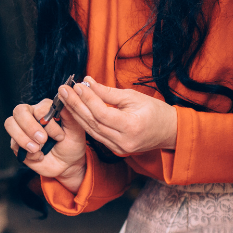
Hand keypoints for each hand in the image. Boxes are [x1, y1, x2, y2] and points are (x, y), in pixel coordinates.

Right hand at [4, 97, 88, 191]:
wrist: (67, 164)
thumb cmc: (71, 144)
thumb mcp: (76, 130)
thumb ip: (69, 114)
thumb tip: (64, 97)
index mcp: (45, 108)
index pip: (39, 109)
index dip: (48, 123)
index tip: (60, 136)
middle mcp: (31, 115)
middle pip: (19, 111)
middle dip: (29, 127)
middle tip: (42, 140)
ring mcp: (22, 129)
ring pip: (10, 124)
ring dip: (23, 138)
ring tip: (37, 149)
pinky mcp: (17, 143)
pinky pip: (13, 144)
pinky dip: (26, 153)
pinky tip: (38, 156)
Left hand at [59, 78, 176, 158]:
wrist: (169, 132)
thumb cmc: (154, 111)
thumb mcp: (133, 96)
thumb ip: (109, 92)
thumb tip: (88, 82)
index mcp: (131, 127)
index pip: (102, 113)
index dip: (88, 99)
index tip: (77, 85)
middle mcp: (123, 141)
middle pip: (93, 122)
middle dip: (76, 105)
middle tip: (63, 90)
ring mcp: (119, 148)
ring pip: (92, 131)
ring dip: (77, 114)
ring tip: (65, 98)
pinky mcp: (116, 150)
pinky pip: (97, 135)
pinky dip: (86, 122)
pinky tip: (76, 111)